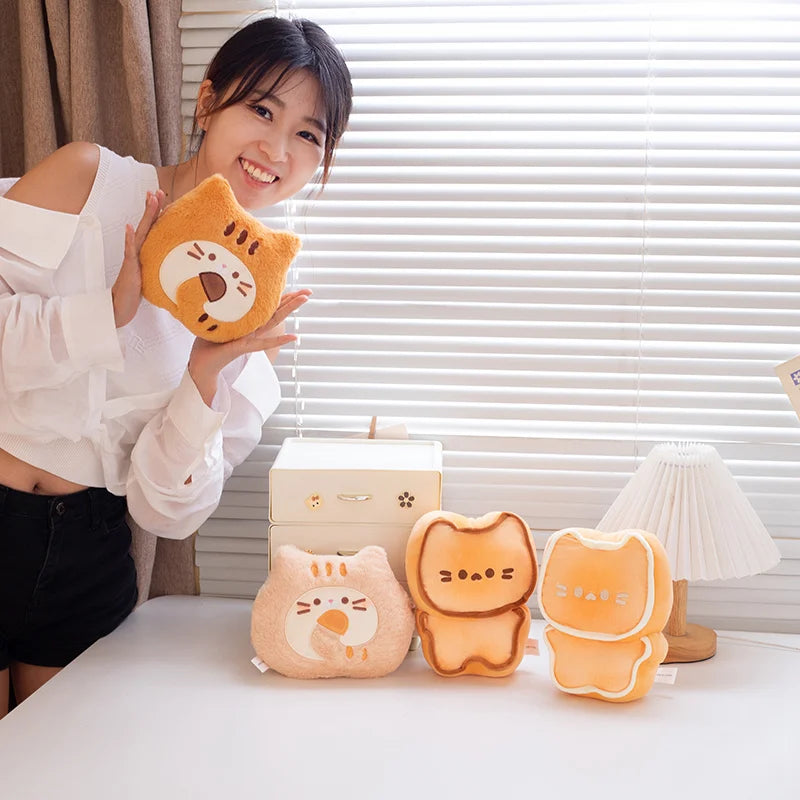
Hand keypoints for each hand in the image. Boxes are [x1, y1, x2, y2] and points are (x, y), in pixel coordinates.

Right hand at [112, 189, 164, 327]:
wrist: (121, 305)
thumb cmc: (136, 292)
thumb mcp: (154, 276)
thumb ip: (161, 267)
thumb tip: (177, 264)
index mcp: (145, 252)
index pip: (152, 229)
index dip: (157, 214)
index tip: (163, 199)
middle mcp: (138, 251)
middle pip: (146, 225)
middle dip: (152, 207)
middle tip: (157, 191)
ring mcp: (133, 258)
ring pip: (140, 232)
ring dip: (145, 216)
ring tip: (150, 199)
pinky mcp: (130, 267)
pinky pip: (129, 251)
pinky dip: (129, 239)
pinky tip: (130, 227)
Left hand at [187, 289, 311, 405]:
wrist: (201, 365)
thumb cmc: (207, 343)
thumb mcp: (215, 320)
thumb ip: (222, 309)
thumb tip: (216, 289)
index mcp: (247, 322)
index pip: (267, 307)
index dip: (281, 297)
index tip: (294, 287)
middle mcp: (252, 329)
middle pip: (275, 311)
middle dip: (292, 300)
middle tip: (308, 291)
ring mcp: (250, 338)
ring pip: (273, 321)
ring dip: (289, 310)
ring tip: (304, 301)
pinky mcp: (242, 347)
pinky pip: (263, 343)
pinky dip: (279, 340)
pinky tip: (294, 337)